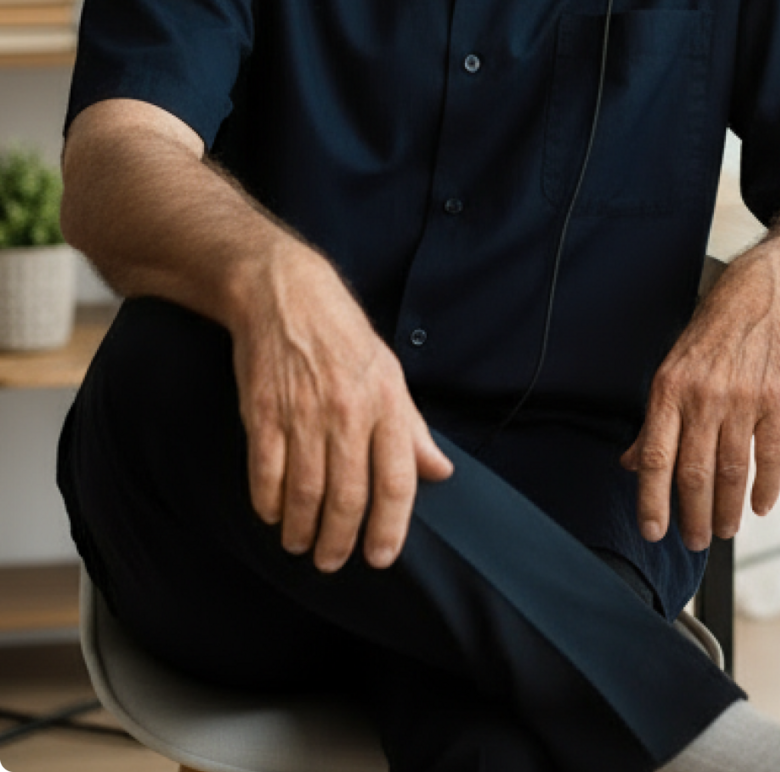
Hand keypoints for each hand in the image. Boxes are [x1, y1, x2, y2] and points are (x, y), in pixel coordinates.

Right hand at [228, 247, 452, 571]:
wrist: (285, 294)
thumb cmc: (342, 334)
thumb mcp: (390, 372)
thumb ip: (412, 428)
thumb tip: (440, 471)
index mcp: (386, 402)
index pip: (397, 481)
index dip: (390, 528)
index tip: (380, 557)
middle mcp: (348, 411)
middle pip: (348, 497)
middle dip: (340, 541)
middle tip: (332, 561)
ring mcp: (303, 413)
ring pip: (305, 493)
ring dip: (302, 530)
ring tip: (301, 544)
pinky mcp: (264, 412)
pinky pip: (266, 473)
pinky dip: (269, 504)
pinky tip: (273, 514)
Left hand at [619, 250, 779, 550]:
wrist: (758, 299)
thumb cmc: (709, 339)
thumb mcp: (669, 372)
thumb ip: (652, 422)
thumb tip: (628, 463)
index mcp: (667, 390)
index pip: (655, 457)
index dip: (652, 499)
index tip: (653, 532)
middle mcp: (701, 397)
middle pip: (694, 473)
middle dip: (692, 516)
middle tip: (695, 541)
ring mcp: (741, 400)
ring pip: (731, 471)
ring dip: (728, 509)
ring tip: (725, 529)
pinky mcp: (776, 400)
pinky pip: (770, 455)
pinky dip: (766, 488)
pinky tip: (760, 506)